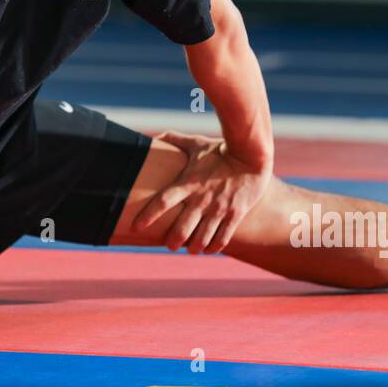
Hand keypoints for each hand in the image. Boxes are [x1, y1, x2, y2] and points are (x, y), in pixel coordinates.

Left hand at [131, 130, 271, 254]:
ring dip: (193, 248)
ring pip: (201, 239)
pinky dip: (213, 248)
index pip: (163, 201)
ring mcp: (218, 209)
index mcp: (188, 183)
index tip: (136, 227)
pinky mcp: (234, 215)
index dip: (148, 215)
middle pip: (181, 229)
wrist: (251, 154)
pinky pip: (222, 239)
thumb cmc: (221, 149)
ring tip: (190, 250)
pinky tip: (208, 249)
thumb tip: (156, 136)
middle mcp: (201, 199)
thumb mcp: (196, 143)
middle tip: (170, 245)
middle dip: (173, 242)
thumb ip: (175, 140)